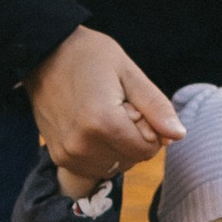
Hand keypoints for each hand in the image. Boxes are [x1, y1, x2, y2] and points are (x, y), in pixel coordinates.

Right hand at [29, 26, 185, 190]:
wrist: (43, 54)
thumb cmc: (89, 56)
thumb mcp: (128, 72)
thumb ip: (155, 106)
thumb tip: (178, 135)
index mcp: (102, 122)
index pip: (148, 149)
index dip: (150, 128)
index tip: (133, 104)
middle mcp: (82, 145)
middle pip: (132, 160)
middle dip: (134, 137)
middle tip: (117, 106)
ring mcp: (68, 154)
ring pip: (115, 167)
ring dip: (118, 147)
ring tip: (103, 116)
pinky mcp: (59, 157)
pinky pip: (95, 167)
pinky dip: (102, 152)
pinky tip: (92, 127)